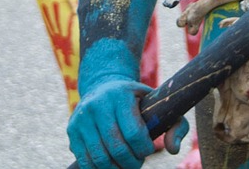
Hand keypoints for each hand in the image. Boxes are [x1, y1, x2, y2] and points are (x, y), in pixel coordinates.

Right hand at [68, 78, 187, 168]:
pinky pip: (85, 161)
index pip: (134, 133)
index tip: (148, 149)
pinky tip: (111, 165)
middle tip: (137, 163)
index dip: (144, 149)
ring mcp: (81, 117)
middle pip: (117, 149)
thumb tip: (172, 150)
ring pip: (99, 158)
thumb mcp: (158, 105)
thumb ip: (176, 125)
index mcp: (120, 95)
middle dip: (132, 163)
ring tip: (125, 165)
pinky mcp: (72, 130)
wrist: (104, 87)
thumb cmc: (137, 101)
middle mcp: (97, 104)